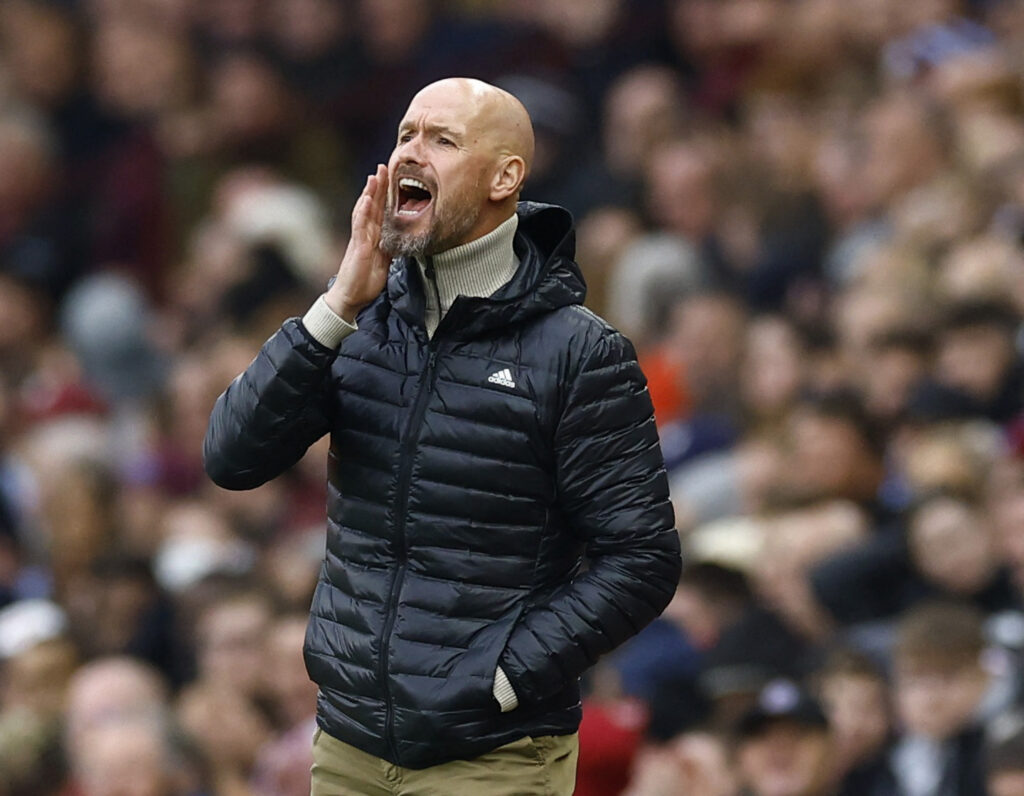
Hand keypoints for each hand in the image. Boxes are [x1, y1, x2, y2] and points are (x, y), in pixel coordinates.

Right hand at [325, 164, 389, 322]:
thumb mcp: (384, 262)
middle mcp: (365, 234)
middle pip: (372, 205)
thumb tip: (400, 240)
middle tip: (384, 166)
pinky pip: (360, 226)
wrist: (350, 298)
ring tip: (375, 176)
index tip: (390, 177)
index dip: (384, 194)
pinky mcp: (358, 247)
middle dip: (378, 186)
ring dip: (370, 193)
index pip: (379, 211)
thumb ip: (389, 248)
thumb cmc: (364, 281)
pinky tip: (366, 199)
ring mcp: (360, 239)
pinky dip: (363, 212)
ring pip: (365, 211)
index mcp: (373, 237)